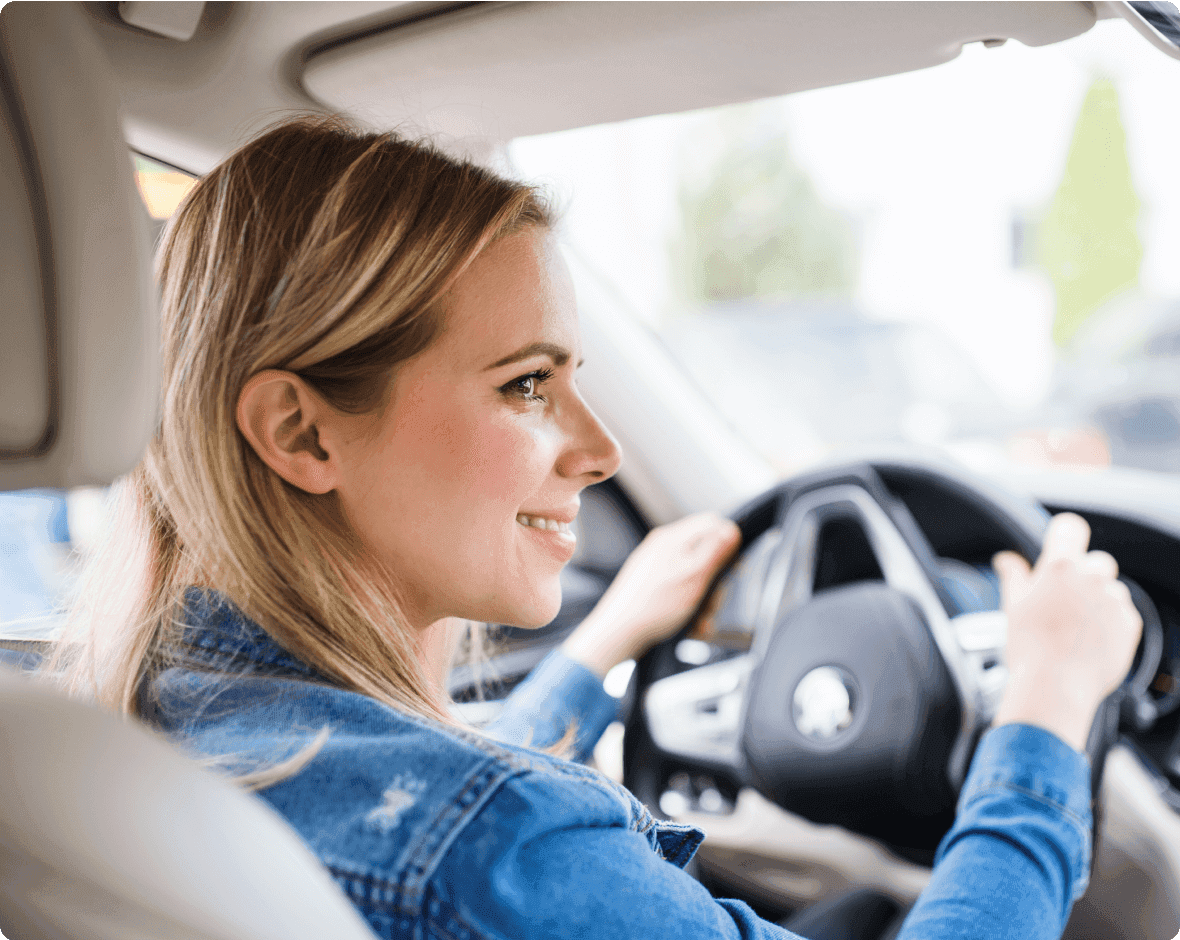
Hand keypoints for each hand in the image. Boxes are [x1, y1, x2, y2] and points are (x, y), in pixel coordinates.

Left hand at [560, 512, 741, 677]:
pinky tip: (689, 624)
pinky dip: (689, 607)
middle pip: (705, 553)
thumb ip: (714, 551)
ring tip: (699, 620)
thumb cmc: (652, 607)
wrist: (618, 634)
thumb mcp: (693, 577)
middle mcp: (663, 548)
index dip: (728, 543)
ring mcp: (656, 567)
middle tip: (712, 601)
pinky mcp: (652, 586)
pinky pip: (681, 591)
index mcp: (672, 538)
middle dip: (715, 581)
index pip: (712, 523)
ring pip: (695, 576)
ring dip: (703, 600)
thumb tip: (731, 529)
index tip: (732, 566)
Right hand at [992, 512, 1141, 751]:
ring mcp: (1114, 601)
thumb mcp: (1013, 607)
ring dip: (1097, 599)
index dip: (1064, 535)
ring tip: (1076, 626)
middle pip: (1094, 560)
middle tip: (1063, 600)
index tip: (1059, 547)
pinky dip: (1109, 621)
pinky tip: (1088, 640)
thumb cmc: (1029, 648)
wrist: (1056, 687)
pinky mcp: (1130, 623)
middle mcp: (1091, 578)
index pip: (1070, 527)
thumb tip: (1006, 560)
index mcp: (1059, 567)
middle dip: (1081, 574)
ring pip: (1110, 587)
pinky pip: (1122, 612)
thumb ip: (1014, 576)